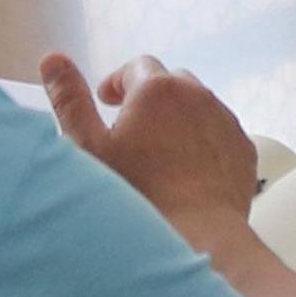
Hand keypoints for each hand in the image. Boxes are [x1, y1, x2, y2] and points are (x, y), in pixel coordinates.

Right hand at [42, 52, 263, 232]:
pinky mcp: (242, 148)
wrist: (198, 236)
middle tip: (132, 128)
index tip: (108, 102)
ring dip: (179, 119)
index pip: (136, 66)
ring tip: (159, 151)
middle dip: (150, 98)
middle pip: (170, 82)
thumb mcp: (89, 148)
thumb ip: (70, 100)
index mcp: (157, 89)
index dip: (119, 82)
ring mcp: (224, 121)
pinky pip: (219, 133)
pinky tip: (186, 170)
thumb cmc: (139, 196)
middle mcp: (196, 95)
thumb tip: (53, 60)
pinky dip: (203, 141)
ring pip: (198, 106)